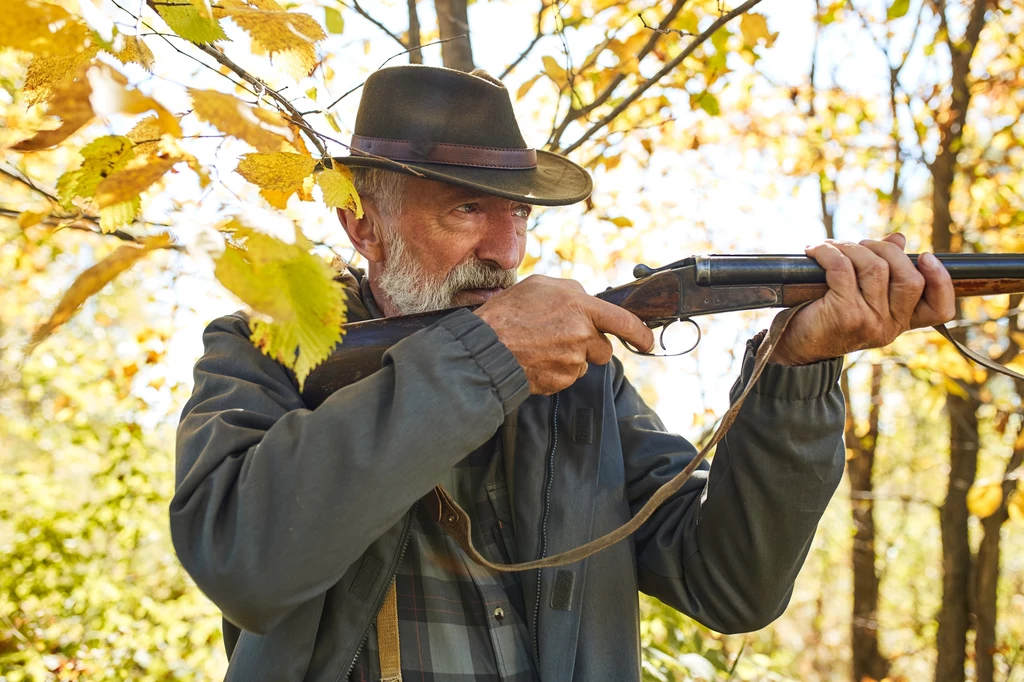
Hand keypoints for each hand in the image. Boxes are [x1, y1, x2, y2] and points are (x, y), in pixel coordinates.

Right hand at [475, 275, 654, 394]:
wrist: (486, 348)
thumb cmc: (509, 312)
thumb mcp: (540, 285)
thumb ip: (571, 290)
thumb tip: (588, 298)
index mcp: (580, 307)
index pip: (625, 322)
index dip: (641, 334)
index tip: (647, 342)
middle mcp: (581, 335)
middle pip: (604, 350)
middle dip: (591, 346)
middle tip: (564, 337)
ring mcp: (571, 361)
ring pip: (584, 364)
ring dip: (572, 358)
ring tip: (543, 347)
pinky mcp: (560, 381)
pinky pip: (567, 377)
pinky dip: (556, 371)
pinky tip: (537, 360)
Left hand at [770, 233, 955, 365]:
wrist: (796, 345)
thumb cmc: (829, 316)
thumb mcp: (861, 295)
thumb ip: (885, 270)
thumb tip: (898, 239)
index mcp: (901, 321)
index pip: (939, 309)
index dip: (941, 281)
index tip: (926, 257)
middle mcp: (890, 325)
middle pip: (908, 277)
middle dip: (884, 250)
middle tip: (859, 245)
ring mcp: (869, 321)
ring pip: (874, 267)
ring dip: (851, 247)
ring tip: (832, 246)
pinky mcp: (845, 314)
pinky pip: (842, 269)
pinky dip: (828, 252)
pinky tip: (815, 250)